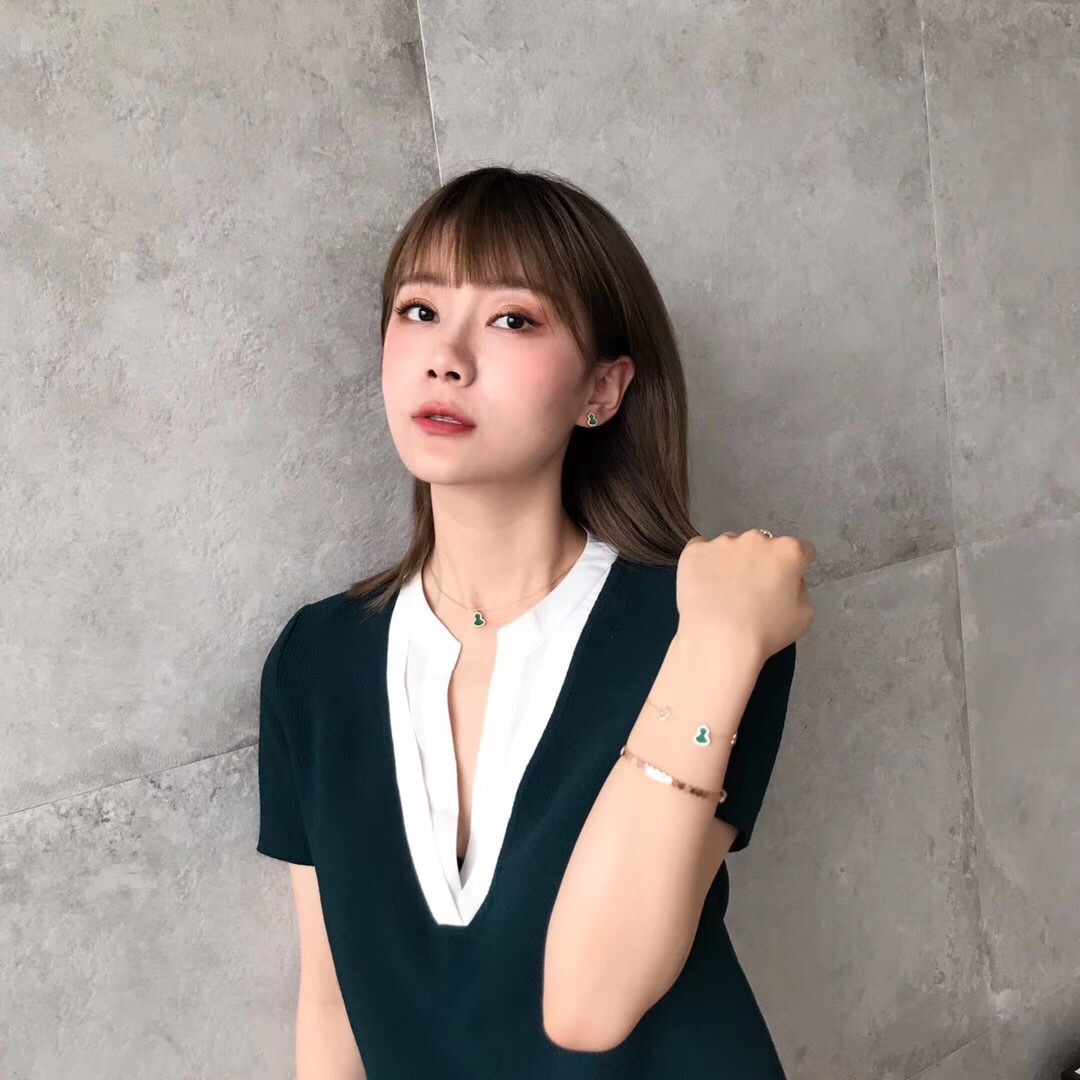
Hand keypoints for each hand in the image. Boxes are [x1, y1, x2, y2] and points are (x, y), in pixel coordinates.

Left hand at [675, 529, 816, 660]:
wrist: (719, 639)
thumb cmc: (765, 632)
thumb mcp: (803, 615)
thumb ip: (799, 588)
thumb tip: (787, 580)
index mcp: (788, 551)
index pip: (800, 550)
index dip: (795, 566)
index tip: (786, 581)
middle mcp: (756, 539)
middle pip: (763, 546)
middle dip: (761, 563)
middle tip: (752, 591)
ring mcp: (723, 543)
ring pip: (731, 546)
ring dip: (732, 561)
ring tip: (724, 592)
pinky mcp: (695, 551)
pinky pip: (701, 550)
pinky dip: (704, 563)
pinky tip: (704, 584)